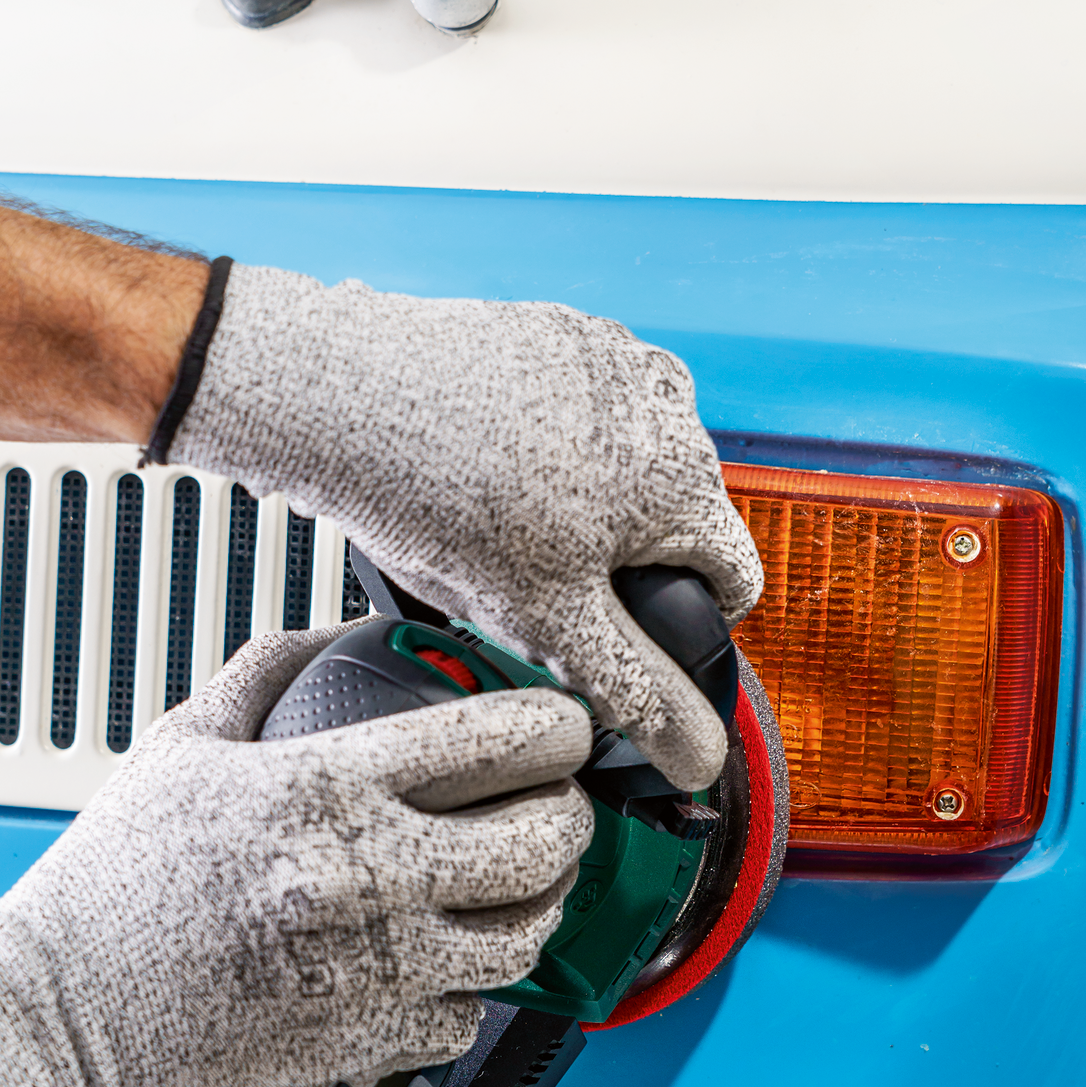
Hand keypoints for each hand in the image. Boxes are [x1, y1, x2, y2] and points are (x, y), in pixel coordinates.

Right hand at [0, 627, 591, 1086]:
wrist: (63, 1013)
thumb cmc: (117, 877)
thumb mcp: (188, 740)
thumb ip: (276, 669)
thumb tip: (351, 631)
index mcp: (326, 788)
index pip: (496, 739)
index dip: (558, 725)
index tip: (567, 727)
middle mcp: (366, 878)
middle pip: (541, 839)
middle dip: (571, 812)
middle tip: (559, 803)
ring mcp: (374, 970)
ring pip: (525, 934)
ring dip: (541, 899)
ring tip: (524, 878)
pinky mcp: (367, 1044)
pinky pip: (468, 1016)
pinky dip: (470, 986)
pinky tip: (444, 956)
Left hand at [170, 270, 763, 790]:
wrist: (350, 396)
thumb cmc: (445, 497)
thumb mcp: (551, 622)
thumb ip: (637, 692)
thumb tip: (697, 755)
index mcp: (687, 479)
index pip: (735, 580)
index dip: (679, 626)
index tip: (619, 634)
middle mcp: (670, 406)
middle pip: (676, 520)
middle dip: (622, 559)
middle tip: (539, 579)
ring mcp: (615, 359)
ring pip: (627, 465)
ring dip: (586, 501)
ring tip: (502, 521)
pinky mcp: (560, 332)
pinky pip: (581, 409)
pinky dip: (547, 442)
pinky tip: (485, 466)